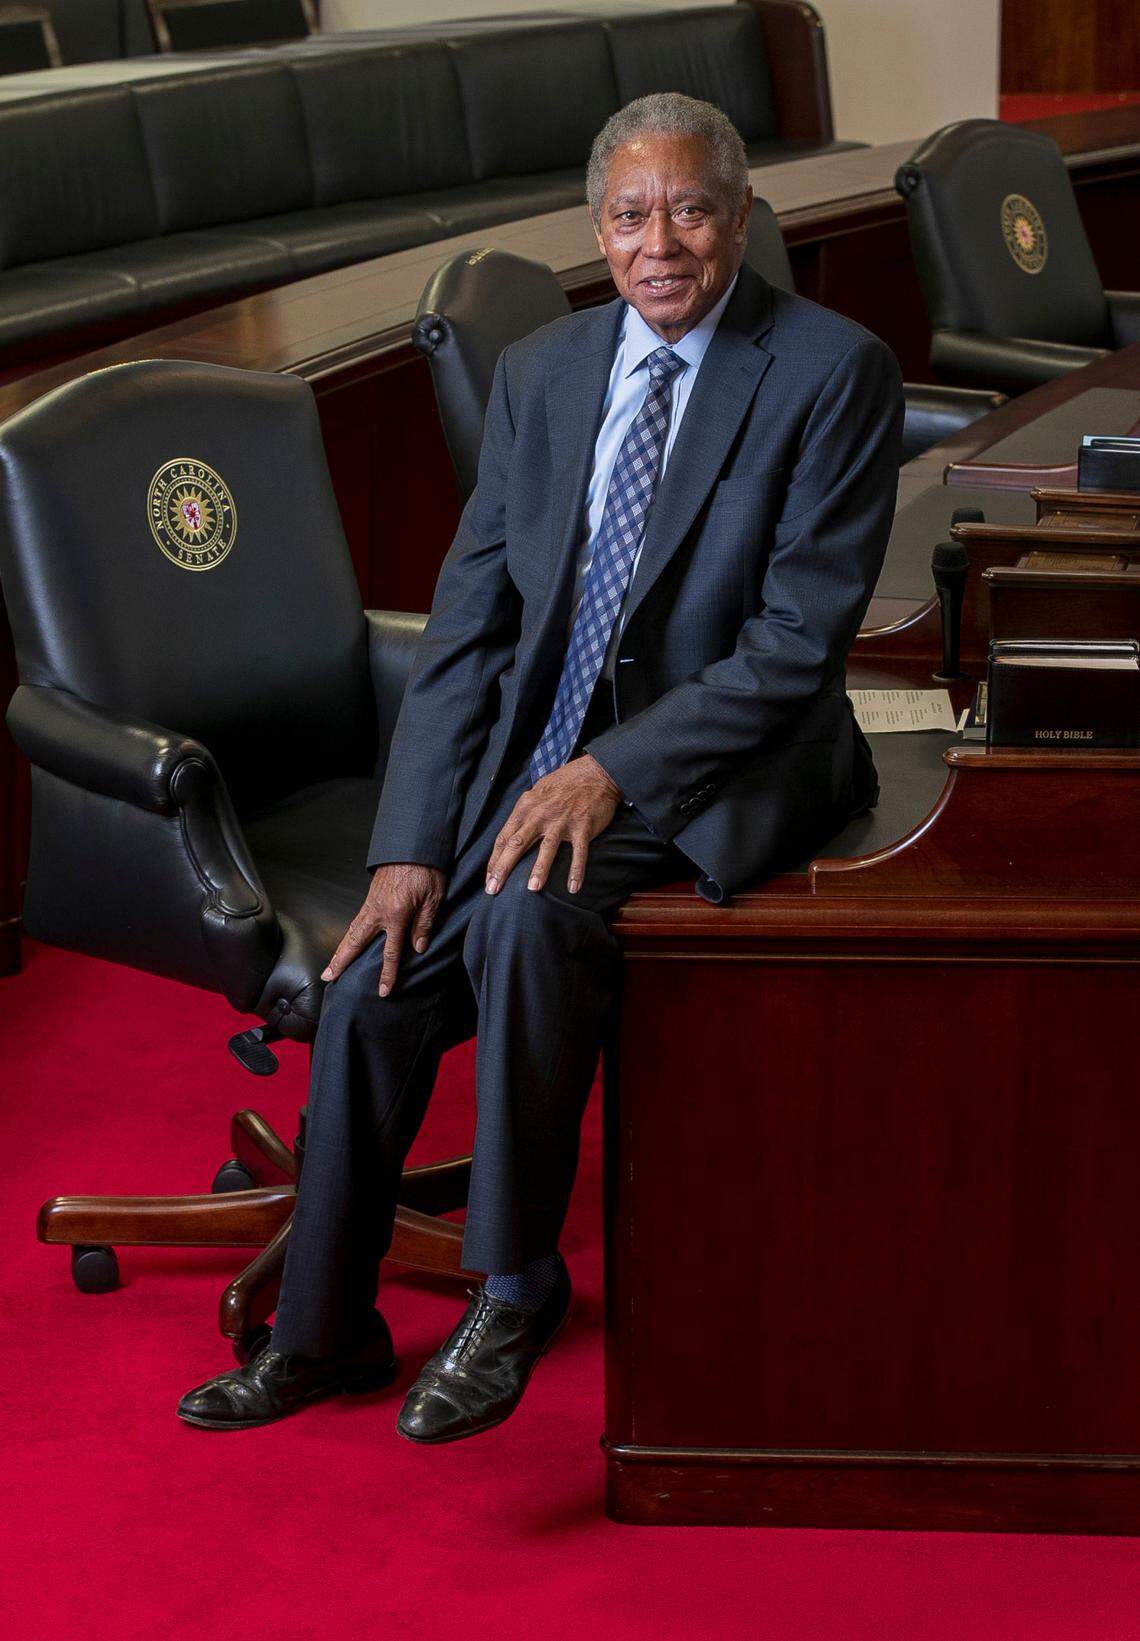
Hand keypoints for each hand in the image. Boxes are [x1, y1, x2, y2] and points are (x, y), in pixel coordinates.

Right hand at [321, 863, 445, 996]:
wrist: (413, 844)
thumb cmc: (427, 869)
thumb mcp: (434, 898)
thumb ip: (424, 924)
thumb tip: (418, 948)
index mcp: (397, 914)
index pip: (391, 951)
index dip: (387, 973)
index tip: (383, 991)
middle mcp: (379, 911)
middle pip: (356, 942)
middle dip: (342, 961)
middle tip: (328, 977)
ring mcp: (372, 903)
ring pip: (352, 931)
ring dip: (340, 949)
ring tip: (330, 965)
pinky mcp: (370, 896)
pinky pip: (356, 920)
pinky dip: (348, 934)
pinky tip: (347, 942)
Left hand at [485, 754, 621, 896]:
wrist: (595, 772)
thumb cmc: (564, 783)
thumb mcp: (537, 792)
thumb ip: (525, 813)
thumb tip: (512, 833)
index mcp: (526, 807)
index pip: (504, 837)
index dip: (494, 859)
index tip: (488, 878)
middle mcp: (540, 815)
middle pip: (517, 844)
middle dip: (503, 868)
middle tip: (493, 890)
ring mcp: (562, 821)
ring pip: (546, 848)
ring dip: (539, 870)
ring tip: (532, 889)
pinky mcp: (583, 827)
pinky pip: (579, 852)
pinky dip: (576, 870)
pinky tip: (573, 888)